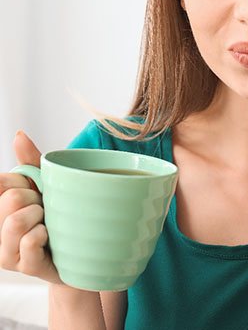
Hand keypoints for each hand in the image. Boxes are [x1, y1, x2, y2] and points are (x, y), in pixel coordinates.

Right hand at [0, 131, 62, 283]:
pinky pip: (30, 241)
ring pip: (16, 221)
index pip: (1, 183)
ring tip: (48, 224)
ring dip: (40, 217)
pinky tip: (50, 238)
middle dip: (36, 199)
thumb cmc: (60, 215)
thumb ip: (30, 162)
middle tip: (46, 210)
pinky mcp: (24, 268)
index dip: (24, 183)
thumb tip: (18, 135)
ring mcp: (6, 252)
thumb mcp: (47, 184)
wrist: (83, 251)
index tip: (35, 191)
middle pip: (10, 199)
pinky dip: (45, 234)